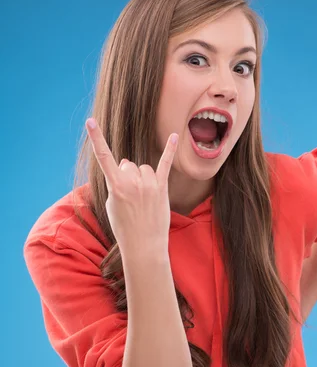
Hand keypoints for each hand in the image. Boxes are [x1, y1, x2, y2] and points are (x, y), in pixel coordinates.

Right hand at [85, 118, 177, 251]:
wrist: (144, 245)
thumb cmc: (124, 226)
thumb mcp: (111, 205)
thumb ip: (117, 182)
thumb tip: (128, 164)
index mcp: (116, 186)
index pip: (103, 157)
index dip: (96, 138)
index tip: (90, 122)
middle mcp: (132, 182)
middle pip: (127, 165)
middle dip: (127, 176)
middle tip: (130, 197)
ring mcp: (148, 184)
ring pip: (143, 168)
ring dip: (142, 178)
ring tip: (142, 199)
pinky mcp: (162, 187)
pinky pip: (165, 164)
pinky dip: (170, 149)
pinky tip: (175, 135)